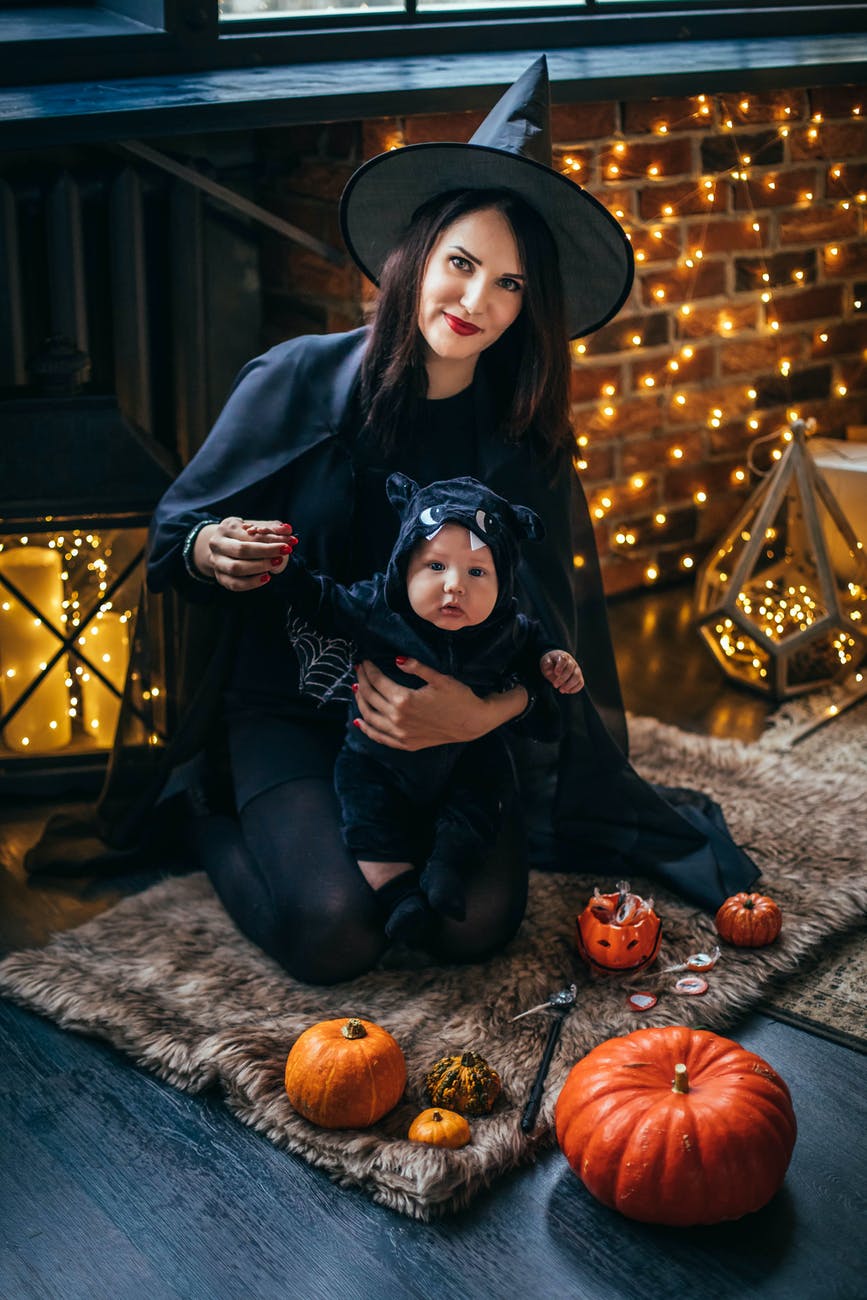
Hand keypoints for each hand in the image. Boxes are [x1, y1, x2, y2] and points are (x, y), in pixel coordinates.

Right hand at [194, 517, 297, 591]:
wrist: (221, 546)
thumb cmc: (243, 534)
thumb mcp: (255, 525)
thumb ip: (272, 528)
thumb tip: (287, 529)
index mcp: (227, 527)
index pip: (251, 534)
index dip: (272, 539)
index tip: (291, 541)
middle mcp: (217, 544)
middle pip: (242, 550)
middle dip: (266, 552)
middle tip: (285, 552)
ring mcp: (216, 562)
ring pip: (236, 568)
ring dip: (259, 567)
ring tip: (276, 563)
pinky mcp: (220, 577)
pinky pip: (234, 584)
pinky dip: (251, 583)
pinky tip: (266, 578)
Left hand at [353, 657, 522, 750]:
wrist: (472, 722)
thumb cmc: (458, 697)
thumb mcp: (439, 678)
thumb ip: (416, 667)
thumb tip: (397, 659)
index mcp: (404, 700)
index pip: (377, 682)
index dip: (369, 670)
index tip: (365, 661)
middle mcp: (397, 719)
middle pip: (370, 697)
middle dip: (362, 681)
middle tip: (359, 669)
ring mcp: (400, 734)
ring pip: (370, 717)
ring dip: (360, 701)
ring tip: (357, 688)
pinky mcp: (405, 743)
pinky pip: (379, 737)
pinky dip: (367, 728)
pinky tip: (359, 721)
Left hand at [540, 649, 583, 693]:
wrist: (556, 663)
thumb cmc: (550, 663)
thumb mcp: (545, 661)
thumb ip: (546, 664)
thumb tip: (549, 669)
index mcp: (562, 656)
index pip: (564, 659)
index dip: (560, 666)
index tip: (556, 673)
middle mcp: (572, 662)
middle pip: (570, 669)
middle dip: (562, 679)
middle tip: (555, 685)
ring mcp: (577, 669)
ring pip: (577, 676)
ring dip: (569, 685)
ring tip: (561, 690)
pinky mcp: (579, 677)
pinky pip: (581, 682)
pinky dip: (576, 688)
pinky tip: (568, 691)